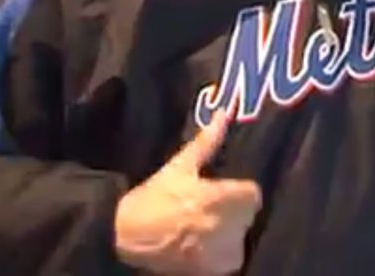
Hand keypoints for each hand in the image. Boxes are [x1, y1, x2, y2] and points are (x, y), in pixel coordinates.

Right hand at [114, 111, 261, 274]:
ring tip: (204, 228)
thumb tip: (225, 113)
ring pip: (240, 238)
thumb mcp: (179, 167)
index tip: (226, 192)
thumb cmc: (152, 198)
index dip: (240, 192)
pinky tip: (202, 246)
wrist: (121, 237)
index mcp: (218, 197)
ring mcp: (216, 250)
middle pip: (247, 216)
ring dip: (229, 233)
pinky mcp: (209, 270)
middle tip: (210, 209)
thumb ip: (207, 142)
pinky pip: (230, 260)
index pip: (253, 194)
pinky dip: (221, 255)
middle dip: (234, 211)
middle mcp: (222, 225)